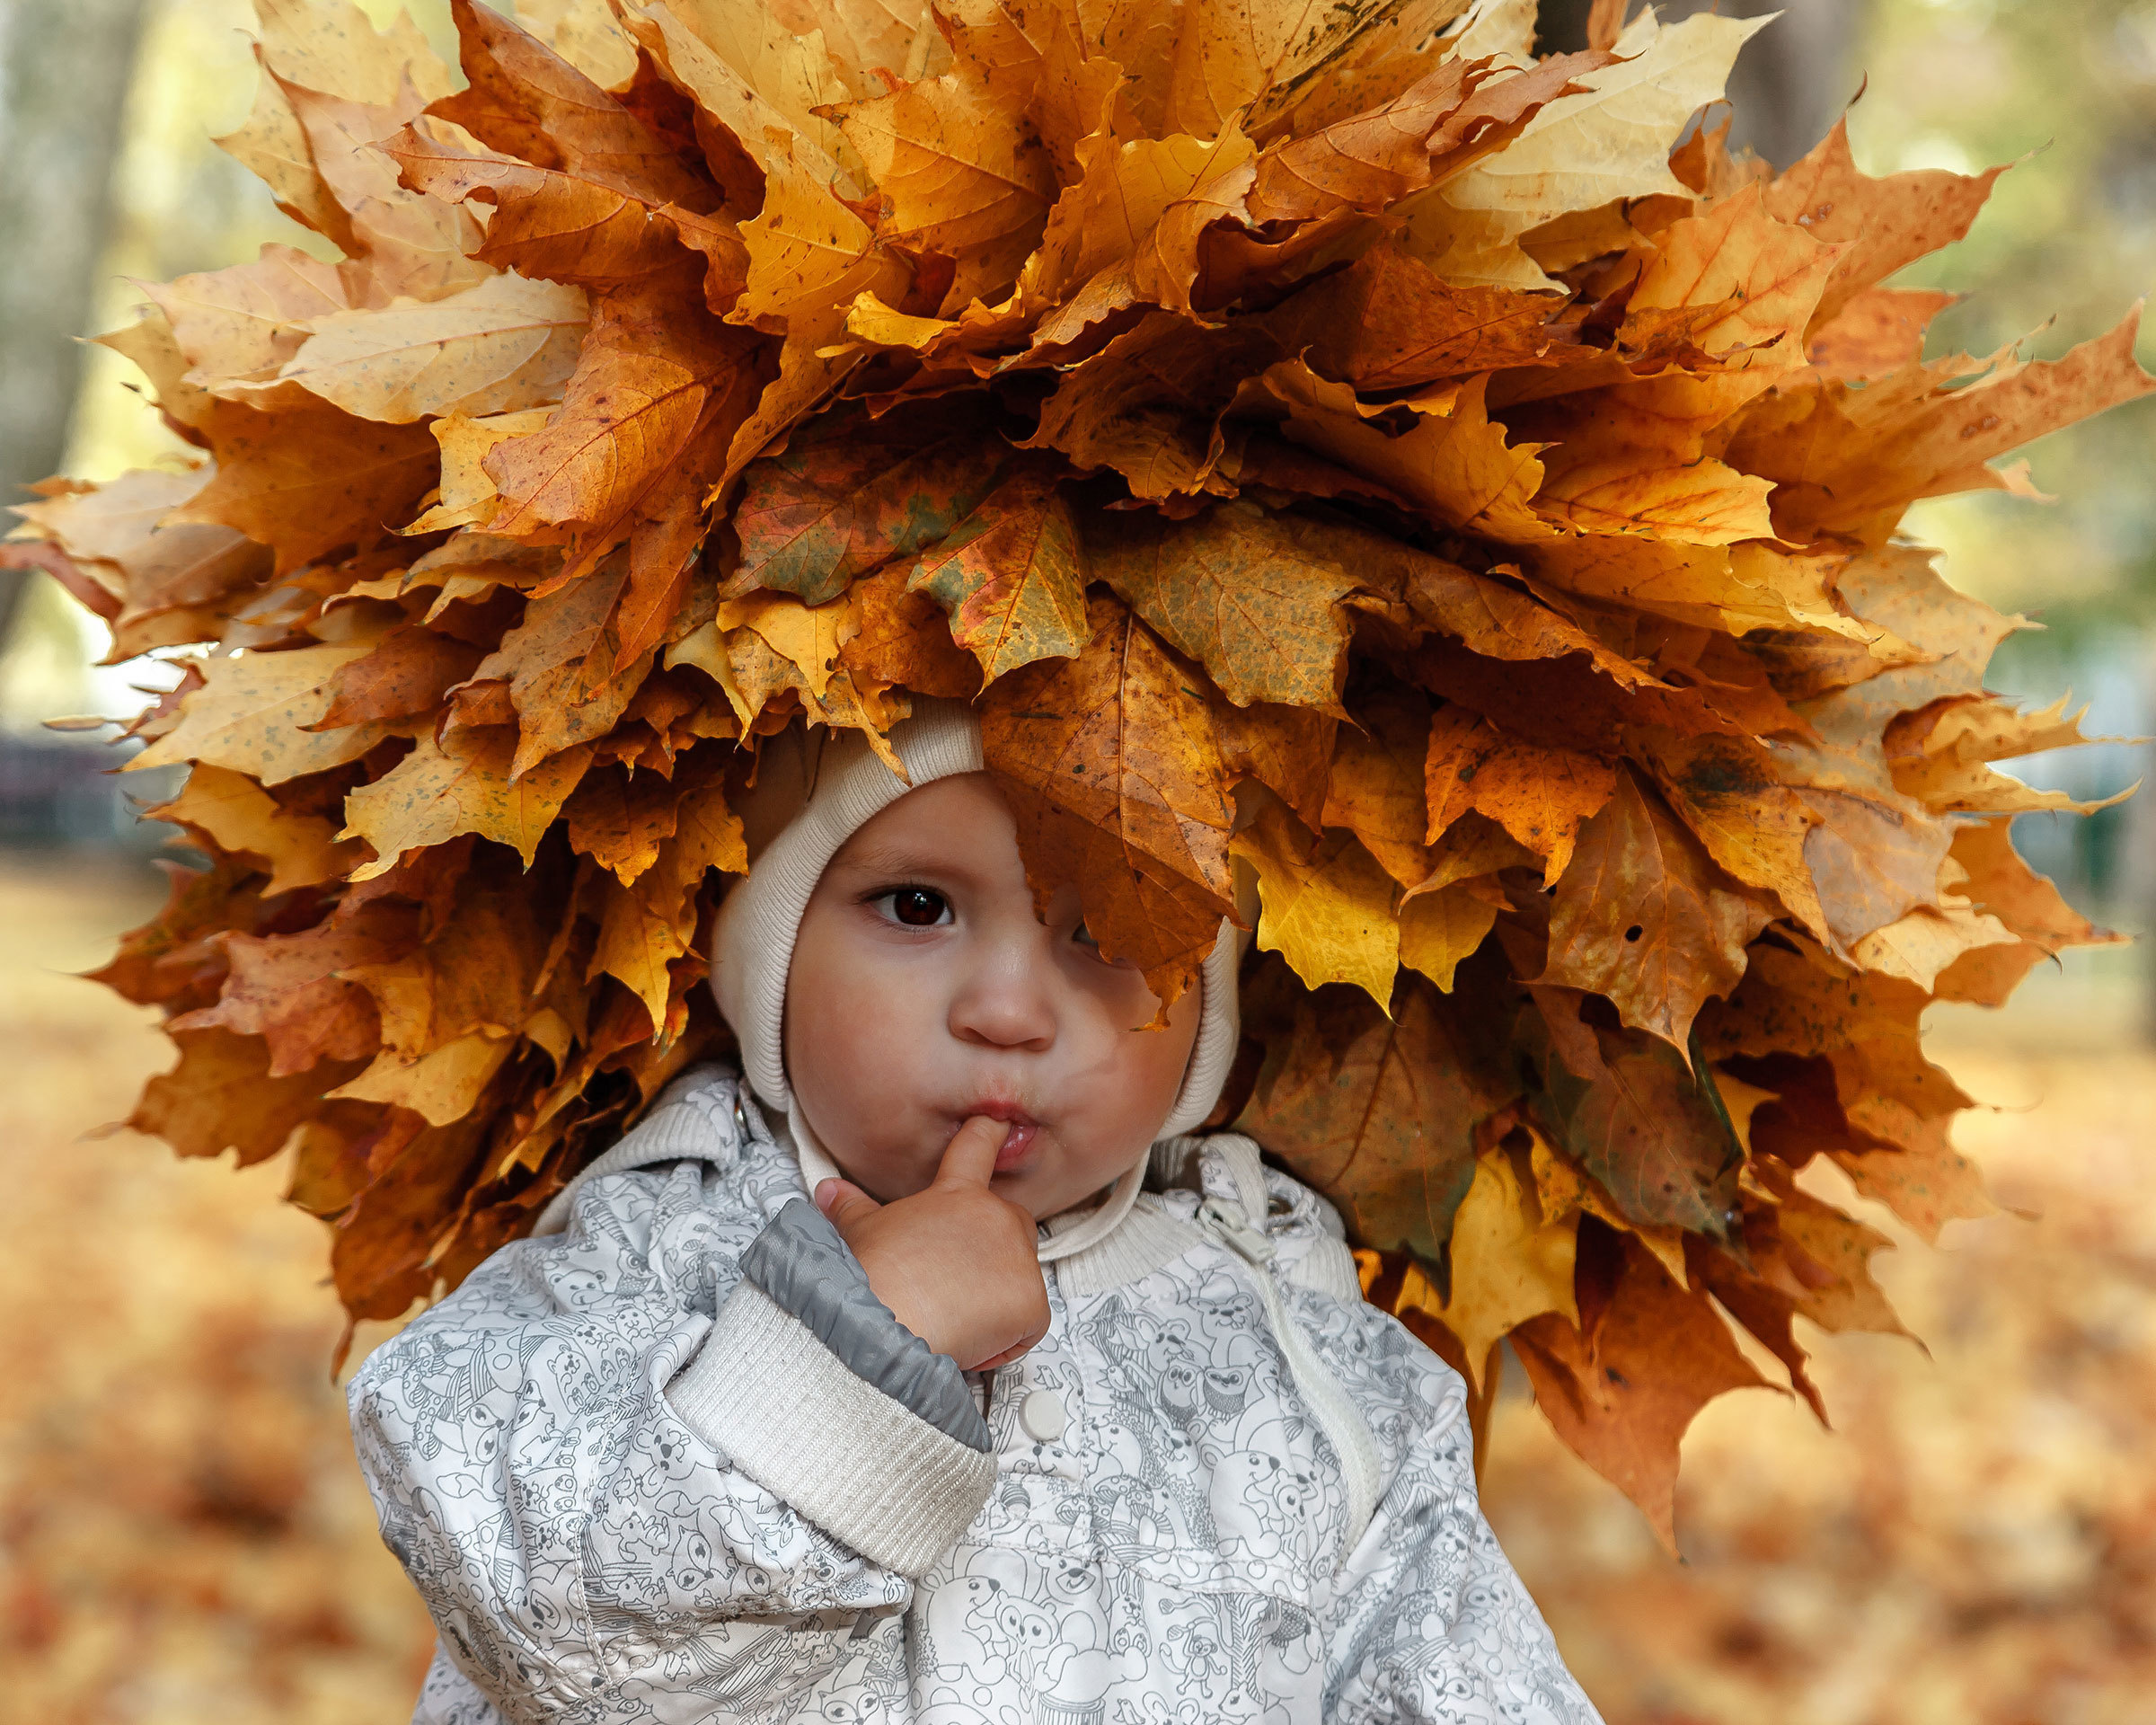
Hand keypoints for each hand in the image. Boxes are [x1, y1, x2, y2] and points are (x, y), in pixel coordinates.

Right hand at [813, 1117, 1050, 1370]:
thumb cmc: (871, 1280)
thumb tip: (829, 1191)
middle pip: (1013, 1220)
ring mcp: (1019, 1258)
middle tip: (956, 1276)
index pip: (976, 1148)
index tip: (1001, 1123)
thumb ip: (852, 1206)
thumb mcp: (859, 1233)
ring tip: (954, 1314)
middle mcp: (995, 1217)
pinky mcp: (1032, 1302)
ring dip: (999, 1294)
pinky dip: (1007, 1336)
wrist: (885, 1329)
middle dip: (995, 1245)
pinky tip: (971, 1340)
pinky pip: (1029, 1322)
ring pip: (1022, 1274)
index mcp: (956, 1195)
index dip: (989, 1132)